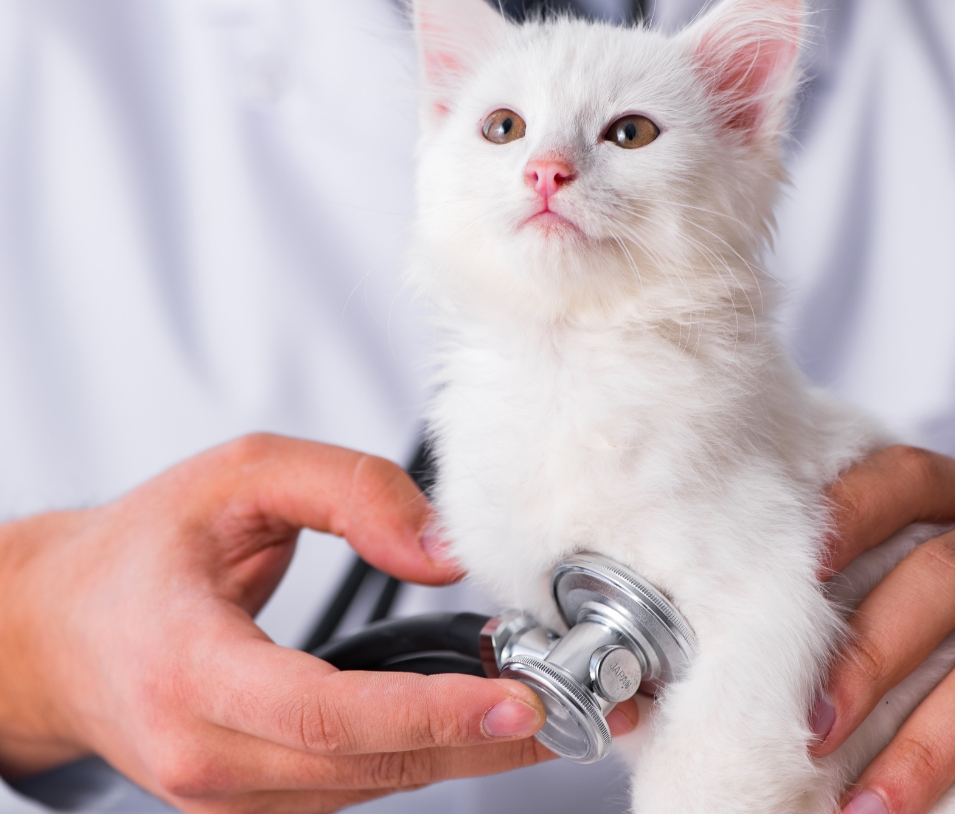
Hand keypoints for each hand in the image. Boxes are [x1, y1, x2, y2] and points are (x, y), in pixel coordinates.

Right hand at [0, 434, 637, 812]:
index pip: (326, 715)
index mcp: (191, 667)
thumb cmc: (142, 551)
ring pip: (374, 787)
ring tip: (557, 709)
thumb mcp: (240, 476)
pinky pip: (355, 785)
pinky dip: (426, 752)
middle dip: (491, 741)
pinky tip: (482, 716)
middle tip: (586, 708)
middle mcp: (206, 753)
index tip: (522, 700)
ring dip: (470, 751)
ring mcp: (226, 793)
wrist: (63, 631)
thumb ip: (349, 492)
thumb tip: (444, 550)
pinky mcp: (250, 800)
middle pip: (372, 767)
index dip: (432, 714)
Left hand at [810, 446, 954, 813]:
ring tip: (869, 808)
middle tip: (813, 729)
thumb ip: (864, 571)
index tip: (794, 575)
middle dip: (872, 657)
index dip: (849, 516)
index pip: (908, 479)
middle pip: (948, 576)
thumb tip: (733, 644)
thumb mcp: (935, 551)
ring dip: (932, 747)